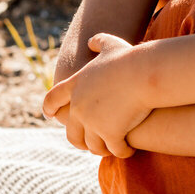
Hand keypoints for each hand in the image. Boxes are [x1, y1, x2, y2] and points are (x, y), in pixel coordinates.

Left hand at [42, 33, 148, 157]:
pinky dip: (122, 152)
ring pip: (93, 145)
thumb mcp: (112, 45)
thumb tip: (92, 41)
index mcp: (75, 86)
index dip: (50, 108)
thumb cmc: (131, 59)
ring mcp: (93, 122)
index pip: (53, 99)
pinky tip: (128, 150)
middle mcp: (79, 107)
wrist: (145, 74)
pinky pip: (114, 150)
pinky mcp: (111, 134)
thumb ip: (99, 42)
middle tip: (88, 145)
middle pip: (72, 133)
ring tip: (110, 149)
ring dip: (102, 149)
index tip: (49, 115)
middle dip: (80, 141)